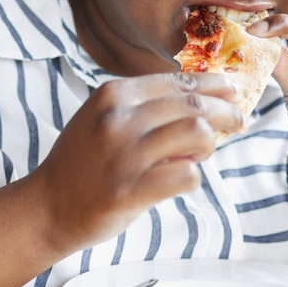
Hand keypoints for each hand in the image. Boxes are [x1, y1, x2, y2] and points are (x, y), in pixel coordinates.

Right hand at [30, 73, 244, 254]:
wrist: (48, 205)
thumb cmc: (82, 162)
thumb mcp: (101, 117)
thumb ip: (142, 106)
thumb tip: (202, 96)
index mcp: (113, 94)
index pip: (179, 80)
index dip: (215, 85)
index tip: (232, 92)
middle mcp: (118, 119)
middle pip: (195, 104)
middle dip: (227, 112)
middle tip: (239, 122)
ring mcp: (124, 154)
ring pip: (198, 134)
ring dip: (210, 144)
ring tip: (202, 153)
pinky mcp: (130, 190)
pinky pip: (187, 175)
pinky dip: (193, 176)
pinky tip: (181, 179)